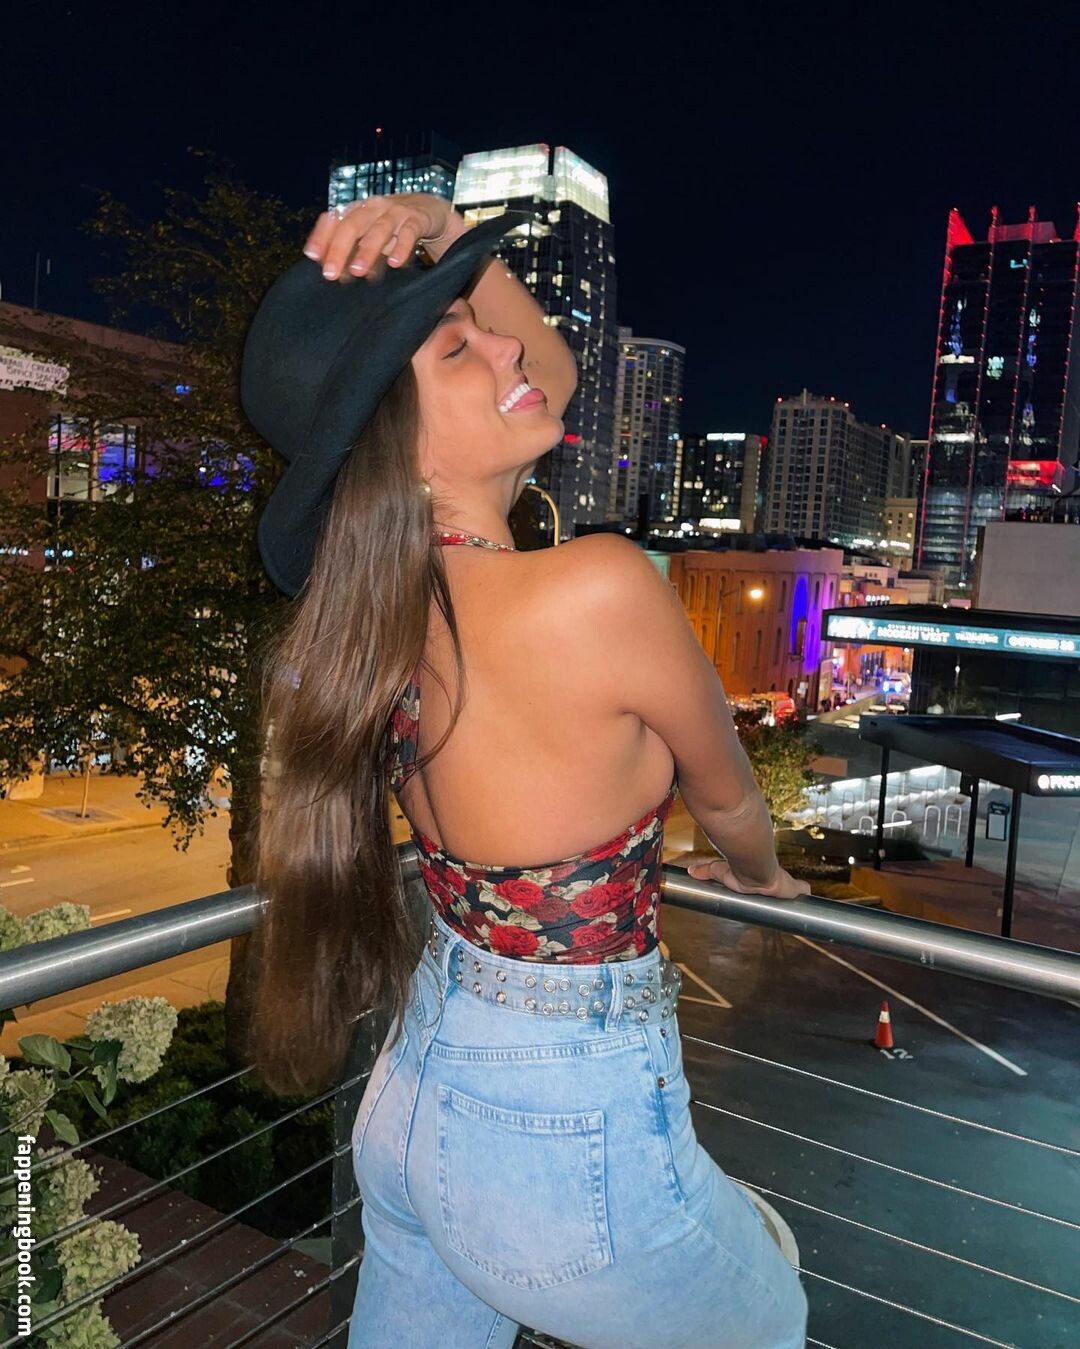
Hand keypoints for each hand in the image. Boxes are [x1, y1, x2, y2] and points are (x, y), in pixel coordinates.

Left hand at [302, 193, 456, 281]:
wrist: (429, 211)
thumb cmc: (392, 227)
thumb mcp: (369, 235)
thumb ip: (351, 250)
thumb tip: (330, 271)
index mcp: (357, 209)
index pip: (334, 219)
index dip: (321, 236)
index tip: (311, 256)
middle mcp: (373, 207)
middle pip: (352, 225)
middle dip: (340, 250)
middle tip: (331, 274)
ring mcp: (396, 211)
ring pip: (379, 229)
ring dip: (367, 250)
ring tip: (358, 271)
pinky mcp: (417, 219)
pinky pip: (408, 233)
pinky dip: (402, 248)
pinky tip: (395, 263)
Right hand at [683, 853, 809, 899]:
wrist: (753, 867)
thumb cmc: (737, 869)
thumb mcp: (719, 871)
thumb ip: (706, 870)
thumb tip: (689, 871)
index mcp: (754, 877)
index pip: (761, 881)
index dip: (764, 883)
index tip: (765, 886)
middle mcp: (769, 879)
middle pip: (777, 885)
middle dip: (781, 887)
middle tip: (788, 892)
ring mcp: (781, 883)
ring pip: (790, 887)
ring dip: (796, 889)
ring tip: (804, 892)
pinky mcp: (790, 887)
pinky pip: (800, 889)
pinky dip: (803, 889)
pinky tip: (809, 891)